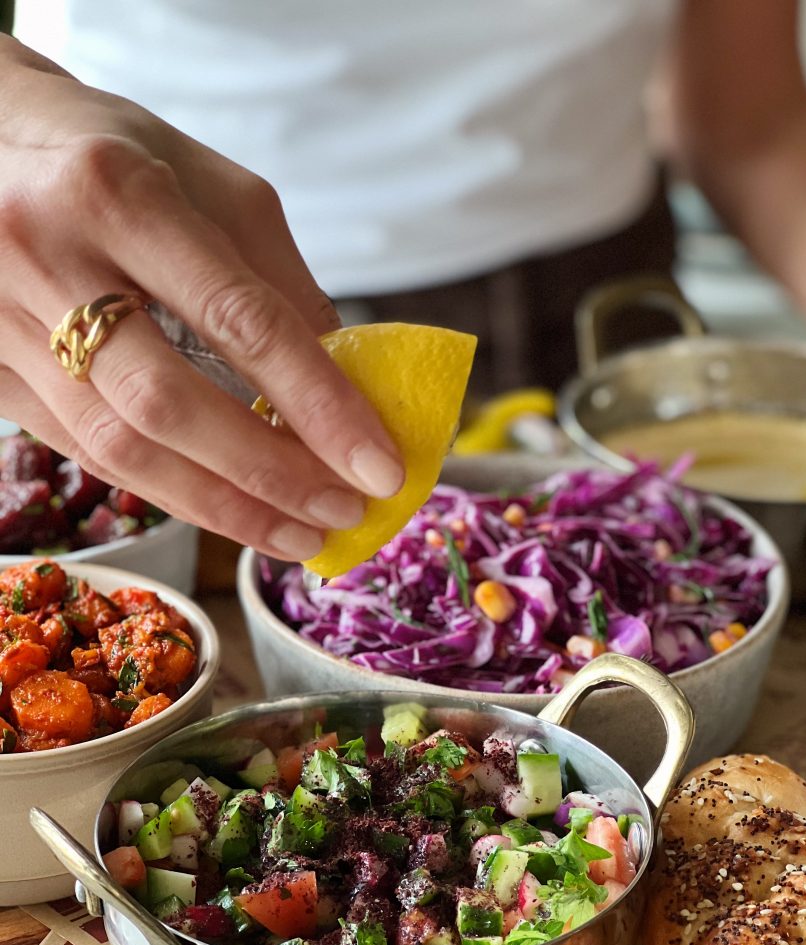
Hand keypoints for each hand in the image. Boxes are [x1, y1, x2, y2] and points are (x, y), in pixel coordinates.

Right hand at [0, 37, 404, 559]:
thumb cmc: (118, 158)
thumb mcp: (215, 188)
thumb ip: (282, 286)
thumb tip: (348, 394)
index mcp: (116, 191)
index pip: (237, 320)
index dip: (317, 404)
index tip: (379, 466)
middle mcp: (45, 255)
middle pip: (169, 403)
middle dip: (270, 473)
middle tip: (344, 513)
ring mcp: (0, 320)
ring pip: (121, 447)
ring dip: (224, 507)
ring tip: (301, 535)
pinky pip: (89, 453)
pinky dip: (171, 493)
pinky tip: (232, 513)